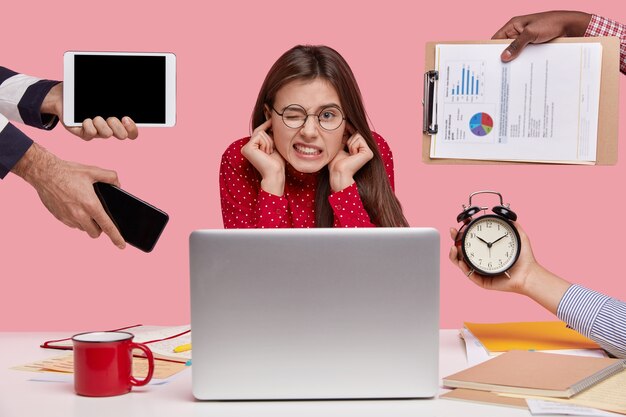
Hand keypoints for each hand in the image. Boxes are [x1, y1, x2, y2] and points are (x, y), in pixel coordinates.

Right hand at [12, 143, 125, 248]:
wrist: (43, 173)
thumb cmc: (68, 171)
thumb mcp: (93, 170)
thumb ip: (110, 177)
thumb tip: (118, 185)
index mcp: (90, 204)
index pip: (107, 226)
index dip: (116, 237)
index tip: (121, 246)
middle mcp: (79, 214)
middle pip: (95, 233)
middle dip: (100, 228)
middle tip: (100, 217)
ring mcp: (68, 217)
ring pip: (83, 229)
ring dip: (88, 224)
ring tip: (86, 208)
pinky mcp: (59, 218)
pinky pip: (73, 224)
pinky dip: (77, 220)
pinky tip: (76, 206)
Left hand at [41, 83, 138, 140]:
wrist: (64, 95)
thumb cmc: (86, 92)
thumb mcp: (101, 90)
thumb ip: (113, 90)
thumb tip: (125, 82)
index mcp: (118, 120)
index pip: (131, 132)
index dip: (132, 128)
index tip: (126, 118)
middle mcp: (109, 127)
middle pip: (122, 136)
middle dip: (118, 127)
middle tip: (111, 118)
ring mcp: (97, 131)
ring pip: (107, 135)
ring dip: (102, 125)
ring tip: (96, 117)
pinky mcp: (84, 133)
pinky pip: (90, 135)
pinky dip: (89, 126)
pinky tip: (85, 119)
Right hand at [240, 119, 285, 195]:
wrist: (275, 173)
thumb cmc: (277, 162)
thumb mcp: (274, 145)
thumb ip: (271, 134)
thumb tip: (272, 119)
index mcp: (252, 147)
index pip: (259, 131)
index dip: (267, 124)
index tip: (272, 114)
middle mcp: (246, 147)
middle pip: (260, 131)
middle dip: (270, 139)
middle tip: (271, 152)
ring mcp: (246, 148)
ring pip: (261, 133)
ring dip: (269, 143)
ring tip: (268, 154)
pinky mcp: (247, 148)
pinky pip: (259, 136)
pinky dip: (266, 143)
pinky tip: (265, 153)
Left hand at [327, 126, 373, 191]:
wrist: (338, 172)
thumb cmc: (336, 162)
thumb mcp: (339, 145)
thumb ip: (344, 136)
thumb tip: (346, 123)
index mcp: (359, 150)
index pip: (354, 134)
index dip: (348, 129)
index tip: (344, 123)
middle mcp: (365, 151)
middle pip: (356, 132)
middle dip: (348, 139)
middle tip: (346, 150)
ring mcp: (368, 152)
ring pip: (357, 135)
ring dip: (349, 143)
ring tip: (349, 154)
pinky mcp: (369, 153)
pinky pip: (359, 139)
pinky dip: (352, 146)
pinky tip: (352, 155)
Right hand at [449, 222, 571, 313]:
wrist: (529, 274)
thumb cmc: (525, 258)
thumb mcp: (519, 237)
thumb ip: (513, 225)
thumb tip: (507, 215)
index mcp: (487, 249)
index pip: (471, 238)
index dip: (465, 230)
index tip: (463, 222)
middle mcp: (481, 258)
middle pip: (461, 249)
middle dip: (454, 240)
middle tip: (453, 231)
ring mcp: (480, 269)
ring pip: (460, 262)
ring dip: (454, 254)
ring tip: (454, 248)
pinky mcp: (482, 280)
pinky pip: (469, 274)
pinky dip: (463, 267)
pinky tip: (462, 261)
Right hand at [493, 11, 591, 61]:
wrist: (570, 26)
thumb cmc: (550, 23)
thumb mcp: (531, 33)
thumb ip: (516, 45)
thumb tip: (503, 57)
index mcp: (513, 25)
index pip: (497, 38)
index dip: (492, 49)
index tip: (489, 62)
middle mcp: (517, 32)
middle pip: (504, 47)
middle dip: (503, 57)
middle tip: (498, 70)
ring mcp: (525, 40)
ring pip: (514, 53)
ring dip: (514, 61)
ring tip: (509, 72)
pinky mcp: (532, 46)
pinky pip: (524, 55)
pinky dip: (522, 61)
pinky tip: (521, 70)